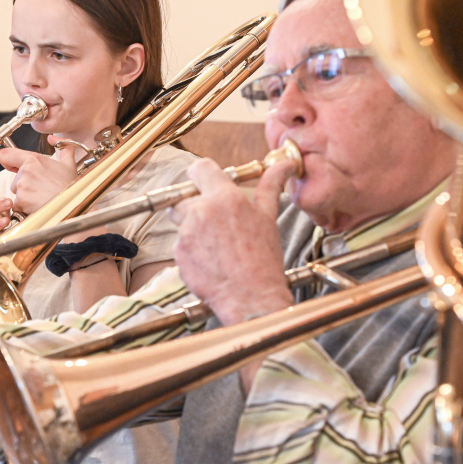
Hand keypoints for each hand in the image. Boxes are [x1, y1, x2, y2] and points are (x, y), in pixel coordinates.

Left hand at [0, 140, 77, 214]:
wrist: (71, 205)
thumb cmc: (69, 187)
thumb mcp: (69, 163)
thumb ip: (62, 146)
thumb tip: (53, 138)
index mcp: (33, 160)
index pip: (5, 154)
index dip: (6, 159)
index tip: (11, 165)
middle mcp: (25, 172)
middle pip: (15, 178)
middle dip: (24, 183)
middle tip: (40, 186)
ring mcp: (21, 187)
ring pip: (16, 191)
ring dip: (25, 195)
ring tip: (41, 196)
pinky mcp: (20, 201)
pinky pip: (17, 204)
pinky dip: (25, 206)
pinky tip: (38, 204)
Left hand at [167, 158, 298, 326]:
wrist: (252, 298)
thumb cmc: (263, 260)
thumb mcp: (268, 218)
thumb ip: (269, 187)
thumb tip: (284, 165)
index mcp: (225, 198)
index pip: (200, 168)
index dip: (200, 175)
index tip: (204, 183)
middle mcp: (202, 211)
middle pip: (183, 197)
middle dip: (194, 207)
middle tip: (214, 225)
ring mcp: (187, 233)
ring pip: (180, 222)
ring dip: (191, 229)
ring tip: (216, 246)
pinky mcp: (178, 253)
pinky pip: (179, 245)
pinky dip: (190, 251)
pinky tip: (210, 261)